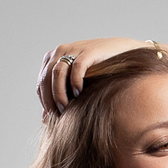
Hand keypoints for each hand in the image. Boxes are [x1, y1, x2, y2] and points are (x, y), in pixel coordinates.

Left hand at [37, 37, 167, 116]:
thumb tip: (44, 119)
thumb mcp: (78, 85)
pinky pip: (76, 67)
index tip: (54, 118)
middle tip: (60, 117)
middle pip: (46, 79)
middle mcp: (60, 51)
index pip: (41, 83)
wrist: (126, 54)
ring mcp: (74, 49)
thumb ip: (61, 97)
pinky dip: (75, 82)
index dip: (45, 102)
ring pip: (56, 73)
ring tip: (67, 108)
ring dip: (59, 94)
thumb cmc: (101, 72)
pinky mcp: (89, 50)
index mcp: (54, 58)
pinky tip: (79, 93)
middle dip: (51, 100)